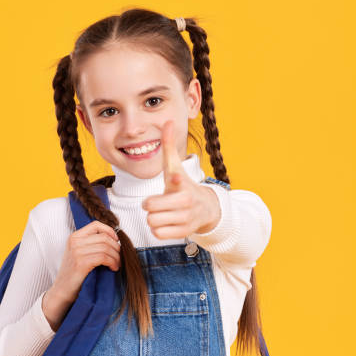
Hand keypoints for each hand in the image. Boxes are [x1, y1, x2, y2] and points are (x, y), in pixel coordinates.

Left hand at [142, 119, 220, 238]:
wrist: (206, 208)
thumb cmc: (183, 185)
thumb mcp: (175, 167)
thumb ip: (168, 146)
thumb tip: (168, 121)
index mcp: (182, 184)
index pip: (177, 180)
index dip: (175, 180)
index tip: (176, 178)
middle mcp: (186, 202)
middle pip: (150, 208)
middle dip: (149, 205)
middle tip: (156, 202)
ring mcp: (186, 218)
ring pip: (152, 222)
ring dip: (153, 218)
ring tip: (161, 212)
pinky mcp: (184, 232)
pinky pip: (158, 234)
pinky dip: (157, 229)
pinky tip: (165, 222)